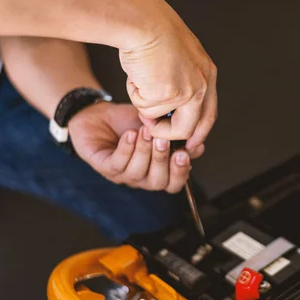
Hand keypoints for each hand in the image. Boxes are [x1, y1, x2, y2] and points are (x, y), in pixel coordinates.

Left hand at [68, 102, 204, 192]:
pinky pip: (117, 164)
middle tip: (163, 140)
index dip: (181, 173)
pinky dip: (126, 149)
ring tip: (145, 130)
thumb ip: (178, 137)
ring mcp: (123, 175)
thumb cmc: (131, 122)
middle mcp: (142, 178)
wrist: (101, 115)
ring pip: (137, 173)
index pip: (174, 184)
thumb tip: (198, 145)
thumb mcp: (159, 126)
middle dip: (162, 161)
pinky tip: (130, 134)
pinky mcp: (104, 167)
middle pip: (157, 182)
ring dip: (143, 151)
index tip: (184, 154)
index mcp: (159, 171)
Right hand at [120, 12, 217, 151]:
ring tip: (139, 83)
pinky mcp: (168, 94)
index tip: (188, 142)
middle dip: (169, 135)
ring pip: (163, 122)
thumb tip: (167, 112)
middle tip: (153, 131)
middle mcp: (202, 84)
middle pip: (190, 127)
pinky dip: (135, 95)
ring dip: (146, 110)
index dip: (198, 131)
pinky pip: (146, 109)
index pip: (209, 114)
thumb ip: (182, 81)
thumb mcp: (178, 57)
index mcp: (207, 74)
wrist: (141, 20)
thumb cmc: (151, 30)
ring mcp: (187, 91)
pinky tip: (136, 74)